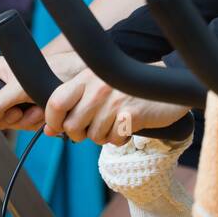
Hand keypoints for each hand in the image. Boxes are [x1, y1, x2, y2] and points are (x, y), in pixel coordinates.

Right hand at [0, 50, 89, 130]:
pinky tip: (45, 113)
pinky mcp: (35, 110)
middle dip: (7, 117)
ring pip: (10, 122)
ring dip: (25, 120)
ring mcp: (20, 100)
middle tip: (18, 111)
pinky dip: (36, 122)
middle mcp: (6, 87)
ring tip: (38, 108)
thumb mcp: (20, 85)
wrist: (83, 76)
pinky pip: (27, 125)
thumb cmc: (54, 69)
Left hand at [40, 68, 190, 144]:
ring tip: (114, 124)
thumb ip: (74, 104)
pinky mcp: (132, 115)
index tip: (60, 126)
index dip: (53, 120)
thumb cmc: (129, 89)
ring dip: (102, 136)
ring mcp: (116, 101)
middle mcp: (100, 86)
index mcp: (88, 76)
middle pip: (72, 125)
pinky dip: (119, 138)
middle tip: (92, 128)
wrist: (168, 86)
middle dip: (79, 134)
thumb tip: (50, 130)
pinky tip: (126, 127)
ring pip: (93, 136)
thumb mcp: (99, 87)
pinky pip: (113, 140)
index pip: (56, 101)